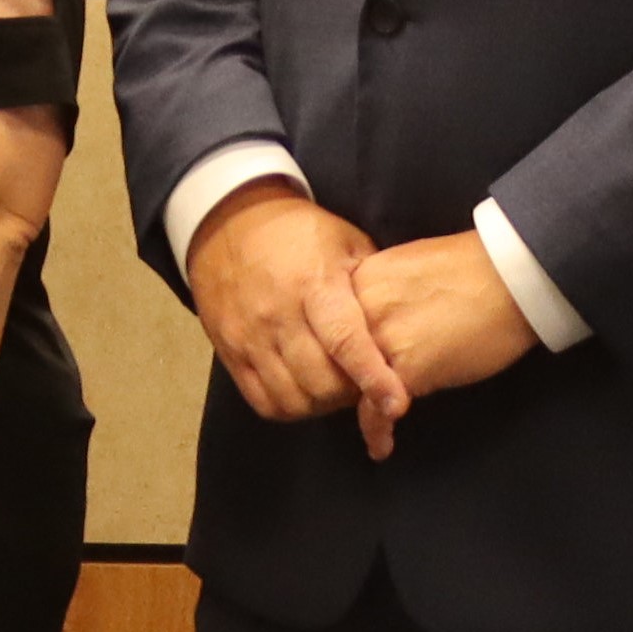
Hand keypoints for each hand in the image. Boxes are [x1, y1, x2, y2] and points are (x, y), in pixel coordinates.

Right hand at [187, 181, 404, 441]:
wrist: (229, 224)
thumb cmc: (299, 234)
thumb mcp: (346, 244)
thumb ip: (373, 288)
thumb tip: (403, 328)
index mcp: (313, 285)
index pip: (345, 342)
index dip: (373, 378)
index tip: (396, 405)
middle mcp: (277, 316)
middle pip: (321, 381)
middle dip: (352, 394)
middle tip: (365, 384)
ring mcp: (248, 337)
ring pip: (293, 398)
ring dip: (322, 405)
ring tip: (336, 389)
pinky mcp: (229, 352)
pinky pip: (263, 400)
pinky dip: (291, 407)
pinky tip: (305, 391)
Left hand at [345, 234, 538, 448]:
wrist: (511, 276)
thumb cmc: (470, 268)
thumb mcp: (404, 269)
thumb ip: (375, 294)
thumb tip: (364, 320)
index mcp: (355, 280)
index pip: (323, 325)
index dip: (332, 351)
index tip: (341, 368)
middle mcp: (357, 311)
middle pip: (329, 358)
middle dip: (339, 382)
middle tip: (345, 402)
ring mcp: (379, 343)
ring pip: (348, 386)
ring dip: (356, 408)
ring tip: (368, 425)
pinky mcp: (405, 371)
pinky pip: (377, 410)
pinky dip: (377, 431)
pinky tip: (380, 446)